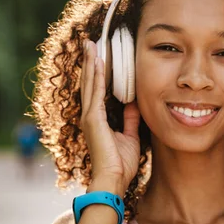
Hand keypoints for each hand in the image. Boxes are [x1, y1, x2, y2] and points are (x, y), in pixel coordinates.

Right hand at [80, 40, 140, 195]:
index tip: (99, 55)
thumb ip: (130, 119)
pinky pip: (95, 92)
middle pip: (89, 82)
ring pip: (89, 83)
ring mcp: (89, 116)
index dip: (97, 72)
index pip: (96, 90)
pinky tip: (98, 61)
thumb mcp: (130, 137)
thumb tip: (134, 104)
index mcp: (97, 119)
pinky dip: (96, 76)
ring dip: (91, 62)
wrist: (113, 181)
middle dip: (90, 61)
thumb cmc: (121, 164)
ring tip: (91, 44)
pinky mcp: (93, 119)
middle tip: (90, 42)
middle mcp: (90, 115)